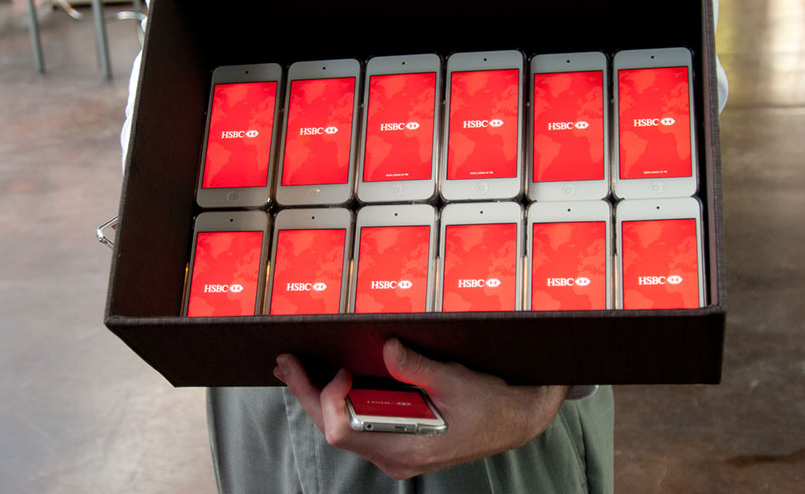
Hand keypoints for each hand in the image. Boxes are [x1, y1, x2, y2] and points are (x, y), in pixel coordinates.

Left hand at [274, 338, 569, 479]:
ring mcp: (395, 455)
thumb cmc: (491, 405)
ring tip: (298, 370)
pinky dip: (340, 405)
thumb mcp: (456, 380)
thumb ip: (417, 367)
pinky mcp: (398, 446)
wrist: (517, 420)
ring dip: (319, 399)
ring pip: (343, 431)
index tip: (340, 368)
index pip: (343, 430)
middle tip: (287, 363)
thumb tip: (386, 347)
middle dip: (308, 394)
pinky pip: (358, 429)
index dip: (328, 398)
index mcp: (406, 448)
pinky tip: (332, 384)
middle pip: (334, 430)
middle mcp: (394, 458)